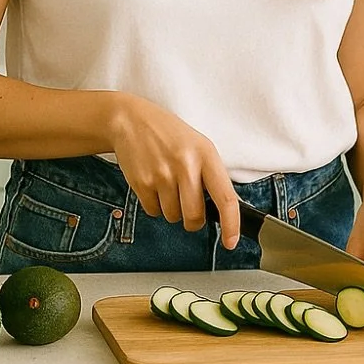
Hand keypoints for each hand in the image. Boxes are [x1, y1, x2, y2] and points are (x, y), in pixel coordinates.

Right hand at [110, 94, 239, 248]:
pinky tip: (154, 183)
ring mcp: (162, 175)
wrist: (132, 120)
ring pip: (173, 217)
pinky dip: (155, 205)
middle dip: (193, 220)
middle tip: (188, 204)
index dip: (231, 224)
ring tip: (167, 183)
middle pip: (195, 216)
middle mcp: (186, 165)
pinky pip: (154, 212)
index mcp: (206, 154)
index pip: (225, 197)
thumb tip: (222, 210)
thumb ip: (211, 174)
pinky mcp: (142, 183)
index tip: (231, 242)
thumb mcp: (198, 146)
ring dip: (172, 209)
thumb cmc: (170, 135)